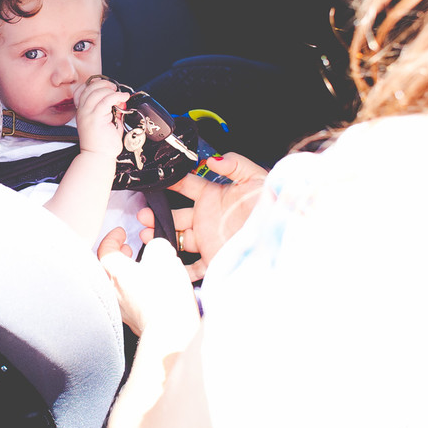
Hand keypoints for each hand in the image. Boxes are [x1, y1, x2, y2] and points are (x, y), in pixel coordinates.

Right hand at [73, 77, 128, 156]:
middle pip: (89, 88)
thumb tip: (121, 100)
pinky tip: (123, 97)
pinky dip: (116, 96)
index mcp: (82, 112)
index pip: (81, 91)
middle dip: (103, 83)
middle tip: (114, 88)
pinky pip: (106, 101)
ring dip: (110, 89)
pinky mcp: (95, 118)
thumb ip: (113, 110)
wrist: (99, 157)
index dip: (92, 84)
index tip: (105, 85)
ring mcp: (87, 114)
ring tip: (120, 94)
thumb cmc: (103, 144)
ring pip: (96, 92)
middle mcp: (82, 112)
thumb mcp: (108, 122)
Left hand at [98, 227, 200, 336]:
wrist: (171, 332)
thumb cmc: (165, 295)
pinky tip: (148, 289)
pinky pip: (128, 300)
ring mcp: (121, 308)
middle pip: (106, 268)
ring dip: (125, 273)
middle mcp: (113, 291)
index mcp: (115, 272)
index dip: (112, 238)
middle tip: (126, 249)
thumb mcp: (164, 257)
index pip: (105, 249)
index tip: (120, 233)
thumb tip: (157, 248)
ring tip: (139, 268)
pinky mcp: (133, 321)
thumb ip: (157, 246)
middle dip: (116, 256)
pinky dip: (133, 289)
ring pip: (116, 285)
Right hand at [138, 153, 267, 280]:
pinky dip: (178, 268)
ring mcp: (208, 239)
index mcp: (215, 196)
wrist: (282, 236)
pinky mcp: (213, 258)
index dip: (170, 183)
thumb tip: (213, 159)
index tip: (156, 181)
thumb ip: (234, 164)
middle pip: (175, 214)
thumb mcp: (256, 178)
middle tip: (144, 214)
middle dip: (157, 214)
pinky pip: (192, 267)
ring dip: (161, 237)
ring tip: (147, 235)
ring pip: (178, 238)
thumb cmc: (273, 207)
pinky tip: (165, 263)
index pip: (186, 185)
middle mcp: (208, 217)